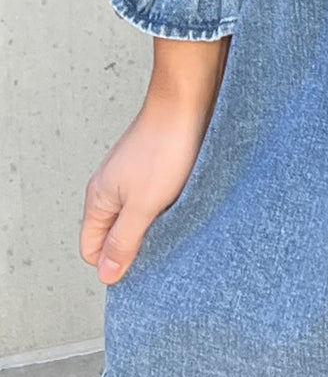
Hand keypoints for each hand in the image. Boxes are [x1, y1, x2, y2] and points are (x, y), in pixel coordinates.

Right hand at [80, 35, 229, 283]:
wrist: (186, 102)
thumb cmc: (164, 149)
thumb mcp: (144, 205)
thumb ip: (123, 240)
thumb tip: (106, 274)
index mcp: (98, 199)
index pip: (91, 249)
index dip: (114, 263)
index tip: (143, 262)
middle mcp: (110, 188)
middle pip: (114, 234)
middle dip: (137, 245)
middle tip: (165, 242)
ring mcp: (131, 176)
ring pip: (136, 216)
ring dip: (156, 224)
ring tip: (177, 219)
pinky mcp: (153, 167)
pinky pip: (154, 198)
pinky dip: (167, 205)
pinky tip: (185, 201)